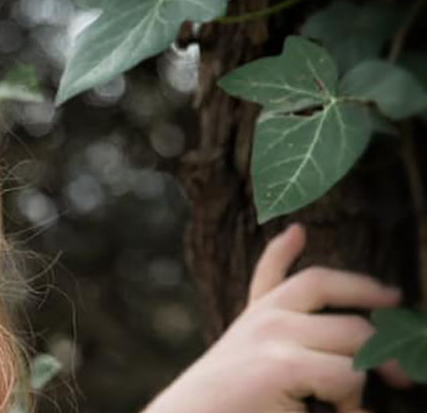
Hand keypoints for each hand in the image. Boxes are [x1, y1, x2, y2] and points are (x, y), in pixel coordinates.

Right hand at [143, 224, 410, 412]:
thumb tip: (295, 230)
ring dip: (363, 382)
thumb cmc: (220, 405)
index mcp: (256, 320)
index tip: (356, 270)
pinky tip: (341, 412)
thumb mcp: (248, 351)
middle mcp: (264, 319)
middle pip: (349, 317)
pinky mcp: (280, 364)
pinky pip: (346, 375)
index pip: (290, 280)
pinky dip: (352, 403)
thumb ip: (268, 302)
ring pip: (355, 343)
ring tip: (346, 408)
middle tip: (403, 379)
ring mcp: (271, 335)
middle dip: (382, 347)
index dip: (327, 271)